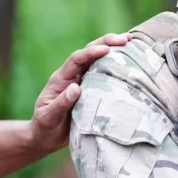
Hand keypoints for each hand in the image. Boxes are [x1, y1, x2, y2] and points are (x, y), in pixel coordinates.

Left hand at [30, 33, 130, 152]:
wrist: (46, 137)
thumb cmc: (45, 127)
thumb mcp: (48, 117)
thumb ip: (60, 103)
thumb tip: (75, 88)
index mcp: (61, 79)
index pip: (76, 60)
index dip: (91, 53)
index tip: (107, 50)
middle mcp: (73, 76)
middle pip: (88, 53)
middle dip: (106, 43)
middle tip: (125, 39)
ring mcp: (83, 81)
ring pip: (98, 60)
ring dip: (113, 50)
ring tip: (131, 42)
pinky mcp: (92, 89)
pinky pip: (105, 74)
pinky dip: (117, 66)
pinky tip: (130, 62)